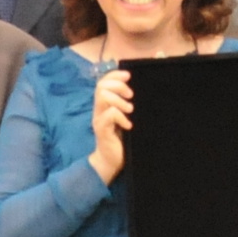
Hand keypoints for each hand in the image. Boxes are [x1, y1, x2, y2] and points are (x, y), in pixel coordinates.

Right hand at [87, 67, 132, 182]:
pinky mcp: (101, 130)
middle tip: (131, 96)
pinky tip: (128, 126)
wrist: (111, 161)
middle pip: (101, 86)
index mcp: (104, 105)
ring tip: (130, 111)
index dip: (115, 75)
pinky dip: (121, 117)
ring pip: (103, 97)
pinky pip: (110, 115)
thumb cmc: (122, 140)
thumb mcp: (125, 119)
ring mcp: (99, 119)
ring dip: (119, 101)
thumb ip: (127, 105)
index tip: (129, 76)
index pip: (104, 81)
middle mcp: (99, 109)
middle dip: (118, 86)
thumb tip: (138, 92)